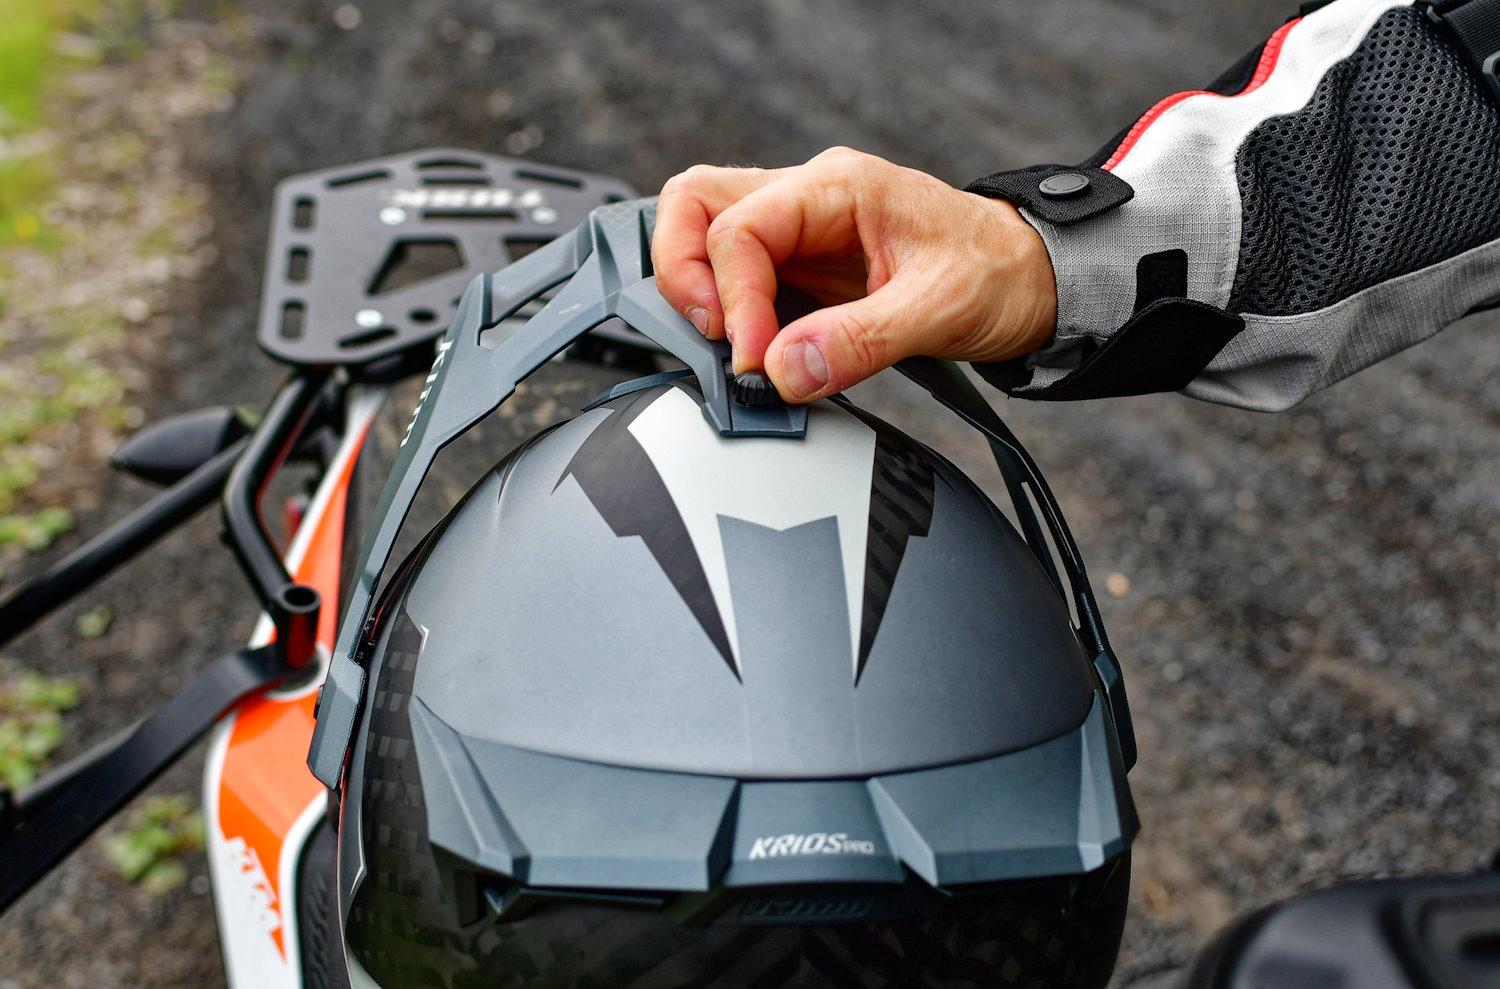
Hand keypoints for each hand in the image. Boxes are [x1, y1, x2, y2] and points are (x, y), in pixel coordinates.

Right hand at [651, 147, 1057, 401]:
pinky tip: (760, 354)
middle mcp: (807, 198)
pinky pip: (736, 279)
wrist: (1032, 281)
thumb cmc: (999, 275)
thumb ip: (860, 341)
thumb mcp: (941, 310)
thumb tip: (783, 371)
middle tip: (719, 340)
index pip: (738, 226)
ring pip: (703, 235)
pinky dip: (729, 317)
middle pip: (693, 204)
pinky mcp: (800, 269)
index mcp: (838, 188)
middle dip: (684, 274)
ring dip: (700, 295)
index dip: (733, 299)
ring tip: (736, 350)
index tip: (756, 359)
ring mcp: (799, 231)